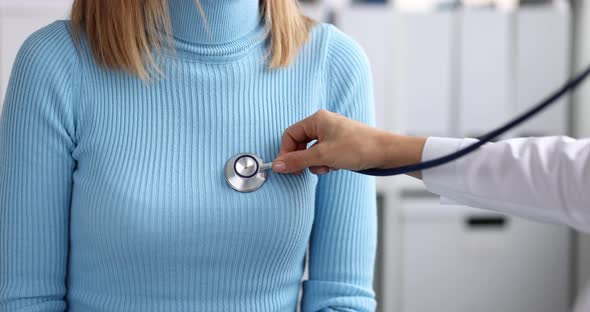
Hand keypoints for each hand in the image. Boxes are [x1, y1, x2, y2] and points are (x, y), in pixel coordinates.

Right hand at [272, 109, 425, 175]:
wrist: (385, 152)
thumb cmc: (357, 148)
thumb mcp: (322, 156)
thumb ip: (297, 161)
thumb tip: (276, 166)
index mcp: (317, 119)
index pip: (290, 134)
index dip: (286, 152)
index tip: (286, 168)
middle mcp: (323, 123)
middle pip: (300, 143)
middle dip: (302, 159)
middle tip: (302, 172)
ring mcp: (332, 134)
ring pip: (312, 151)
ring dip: (315, 163)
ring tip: (327, 167)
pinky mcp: (340, 144)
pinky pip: (324, 154)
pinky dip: (326, 163)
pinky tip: (336, 167)